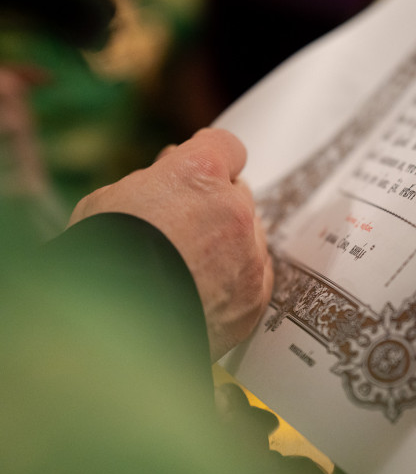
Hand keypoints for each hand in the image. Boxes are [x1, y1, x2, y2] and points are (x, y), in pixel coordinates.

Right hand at [69, 128, 272, 359]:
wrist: (111, 327)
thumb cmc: (101, 257)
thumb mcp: (112, 198)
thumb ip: (154, 180)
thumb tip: (172, 165)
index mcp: (200, 172)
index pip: (227, 147)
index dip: (209, 159)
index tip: (195, 174)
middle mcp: (235, 209)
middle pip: (239, 194)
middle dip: (216, 204)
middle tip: (183, 225)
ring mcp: (249, 255)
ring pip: (251, 235)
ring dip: (229, 243)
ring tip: (187, 267)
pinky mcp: (253, 297)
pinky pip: (256, 276)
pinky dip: (237, 279)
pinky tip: (206, 289)